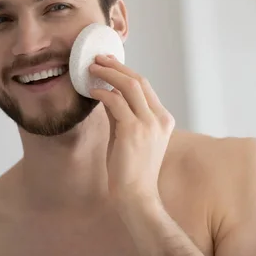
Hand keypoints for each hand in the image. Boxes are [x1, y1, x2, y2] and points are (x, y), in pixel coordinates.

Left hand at [88, 55, 174, 202]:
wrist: (136, 196)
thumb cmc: (132, 170)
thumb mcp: (130, 136)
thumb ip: (123, 114)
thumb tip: (107, 94)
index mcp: (163, 120)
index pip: (146, 87)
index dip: (126, 72)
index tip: (110, 64)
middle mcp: (159, 118)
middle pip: (139, 80)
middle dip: (117, 66)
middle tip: (99, 59)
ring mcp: (148, 124)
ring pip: (130, 86)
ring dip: (109, 74)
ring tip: (92, 69)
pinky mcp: (133, 131)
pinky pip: (116, 102)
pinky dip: (103, 93)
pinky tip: (92, 91)